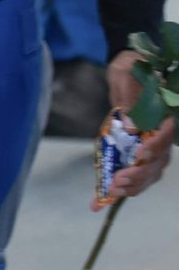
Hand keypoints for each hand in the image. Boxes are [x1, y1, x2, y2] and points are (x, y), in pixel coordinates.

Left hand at [98, 50, 174, 206]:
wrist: (127, 71)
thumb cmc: (132, 69)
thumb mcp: (128, 74)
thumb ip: (131, 96)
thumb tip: (131, 126)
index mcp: (164, 116)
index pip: (166, 136)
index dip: (156, 147)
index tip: (142, 154)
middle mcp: (161, 134)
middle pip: (158, 161)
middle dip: (140, 174)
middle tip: (119, 180)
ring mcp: (151, 145)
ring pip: (149, 172)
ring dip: (133, 185)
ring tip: (113, 190)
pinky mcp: (137, 151)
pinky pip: (135, 173)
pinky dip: (121, 187)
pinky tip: (103, 199)